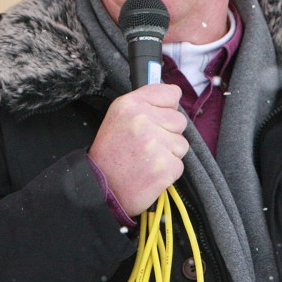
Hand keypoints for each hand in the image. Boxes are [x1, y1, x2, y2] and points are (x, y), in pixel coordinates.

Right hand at [88, 84, 188, 215]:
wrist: (99, 188)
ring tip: (146, 160)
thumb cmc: (110, 152)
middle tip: (146, 145)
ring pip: (182, 143)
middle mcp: (144, 120)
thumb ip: (145, 103)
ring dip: (168, 153)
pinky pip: (179, 164)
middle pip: (179, 120)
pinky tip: (150, 173)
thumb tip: (175, 95)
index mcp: (131, 104)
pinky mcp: (166, 167)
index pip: (171, 93)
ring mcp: (156, 144)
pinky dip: (168, 171)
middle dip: (168, 133)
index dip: (167, 108)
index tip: (158, 118)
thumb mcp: (118, 117)